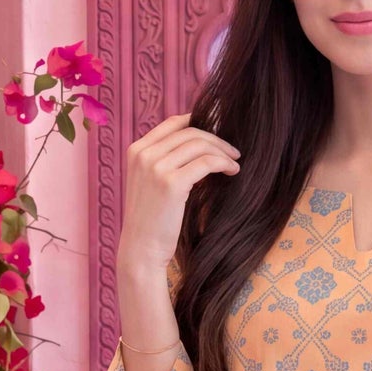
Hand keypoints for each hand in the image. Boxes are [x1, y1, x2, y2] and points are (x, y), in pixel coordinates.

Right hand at [118, 111, 242, 268]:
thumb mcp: (150, 182)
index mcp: (136, 150)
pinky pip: (206, 162)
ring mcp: (156, 167)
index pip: (173, 122)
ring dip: (223, 152)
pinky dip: (223, 163)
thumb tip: (200, 145)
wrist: (141, 249)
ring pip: (200, 145)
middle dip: (216, 139)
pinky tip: (232, 172)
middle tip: (233, 152)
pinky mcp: (172, 183)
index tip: (217, 130)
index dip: (198, 121)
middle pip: (190, 132)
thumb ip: (166, 161)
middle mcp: (144, 154)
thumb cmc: (151, 219)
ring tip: (234, 163)